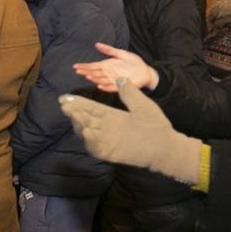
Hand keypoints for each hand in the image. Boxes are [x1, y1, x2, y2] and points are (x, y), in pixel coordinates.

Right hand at [60, 77, 201, 181]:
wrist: (166, 144)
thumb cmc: (156, 125)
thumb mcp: (141, 103)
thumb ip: (129, 92)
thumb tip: (120, 78)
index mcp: (112, 116)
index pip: (91, 108)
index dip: (78, 103)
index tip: (65, 97)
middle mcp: (107, 128)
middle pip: (85, 119)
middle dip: (74, 112)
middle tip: (64, 104)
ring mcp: (107, 140)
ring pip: (87, 133)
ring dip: (79, 124)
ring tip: (75, 114)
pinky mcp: (110, 152)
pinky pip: (95, 148)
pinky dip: (90, 141)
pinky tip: (87, 131)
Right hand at [73, 42, 159, 91]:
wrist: (145, 71)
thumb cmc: (133, 62)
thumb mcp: (121, 53)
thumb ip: (109, 50)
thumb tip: (96, 44)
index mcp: (107, 65)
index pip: (93, 66)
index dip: (84, 66)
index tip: (75, 66)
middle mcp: (108, 73)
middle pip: (94, 73)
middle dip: (85, 72)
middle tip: (77, 71)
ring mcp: (114, 80)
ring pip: (101, 80)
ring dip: (94, 79)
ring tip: (87, 76)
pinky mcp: (120, 86)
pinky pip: (111, 87)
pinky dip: (105, 87)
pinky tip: (99, 86)